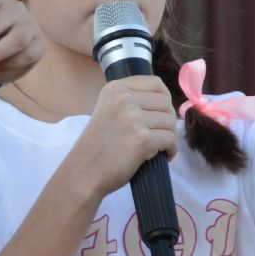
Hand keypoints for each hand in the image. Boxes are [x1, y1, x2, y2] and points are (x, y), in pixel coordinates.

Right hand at [67, 77, 177, 198]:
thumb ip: (129, 102)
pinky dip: (171, 150)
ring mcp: (133, 118)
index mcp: (115, 89)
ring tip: (159, 147)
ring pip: (170, 122)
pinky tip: (163, 156)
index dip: (164, 99)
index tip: (160, 114)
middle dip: (167, 120)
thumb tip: (165, 102)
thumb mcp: (107, 111)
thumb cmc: (97, 146)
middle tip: (160, 135)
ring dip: (169, 136)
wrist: (84, 172)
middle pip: (166, 102)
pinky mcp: (142, 138)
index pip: (155, 83)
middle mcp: (123, 98)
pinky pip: (170, 139)